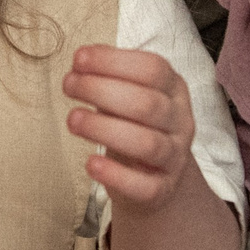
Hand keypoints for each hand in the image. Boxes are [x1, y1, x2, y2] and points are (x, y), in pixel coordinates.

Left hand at [63, 45, 196, 211]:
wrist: (156, 176)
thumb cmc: (135, 125)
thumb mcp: (130, 94)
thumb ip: (110, 76)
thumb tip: (82, 59)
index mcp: (174, 89)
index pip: (153, 69)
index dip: (113, 62)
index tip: (78, 59)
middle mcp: (180, 121)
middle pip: (146, 104)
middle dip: (101, 90)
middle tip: (69, 86)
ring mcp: (174, 157)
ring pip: (147, 143)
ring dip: (104, 129)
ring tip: (73, 120)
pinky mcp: (162, 189)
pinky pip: (144, 185)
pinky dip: (115, 175)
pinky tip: (91, 163)